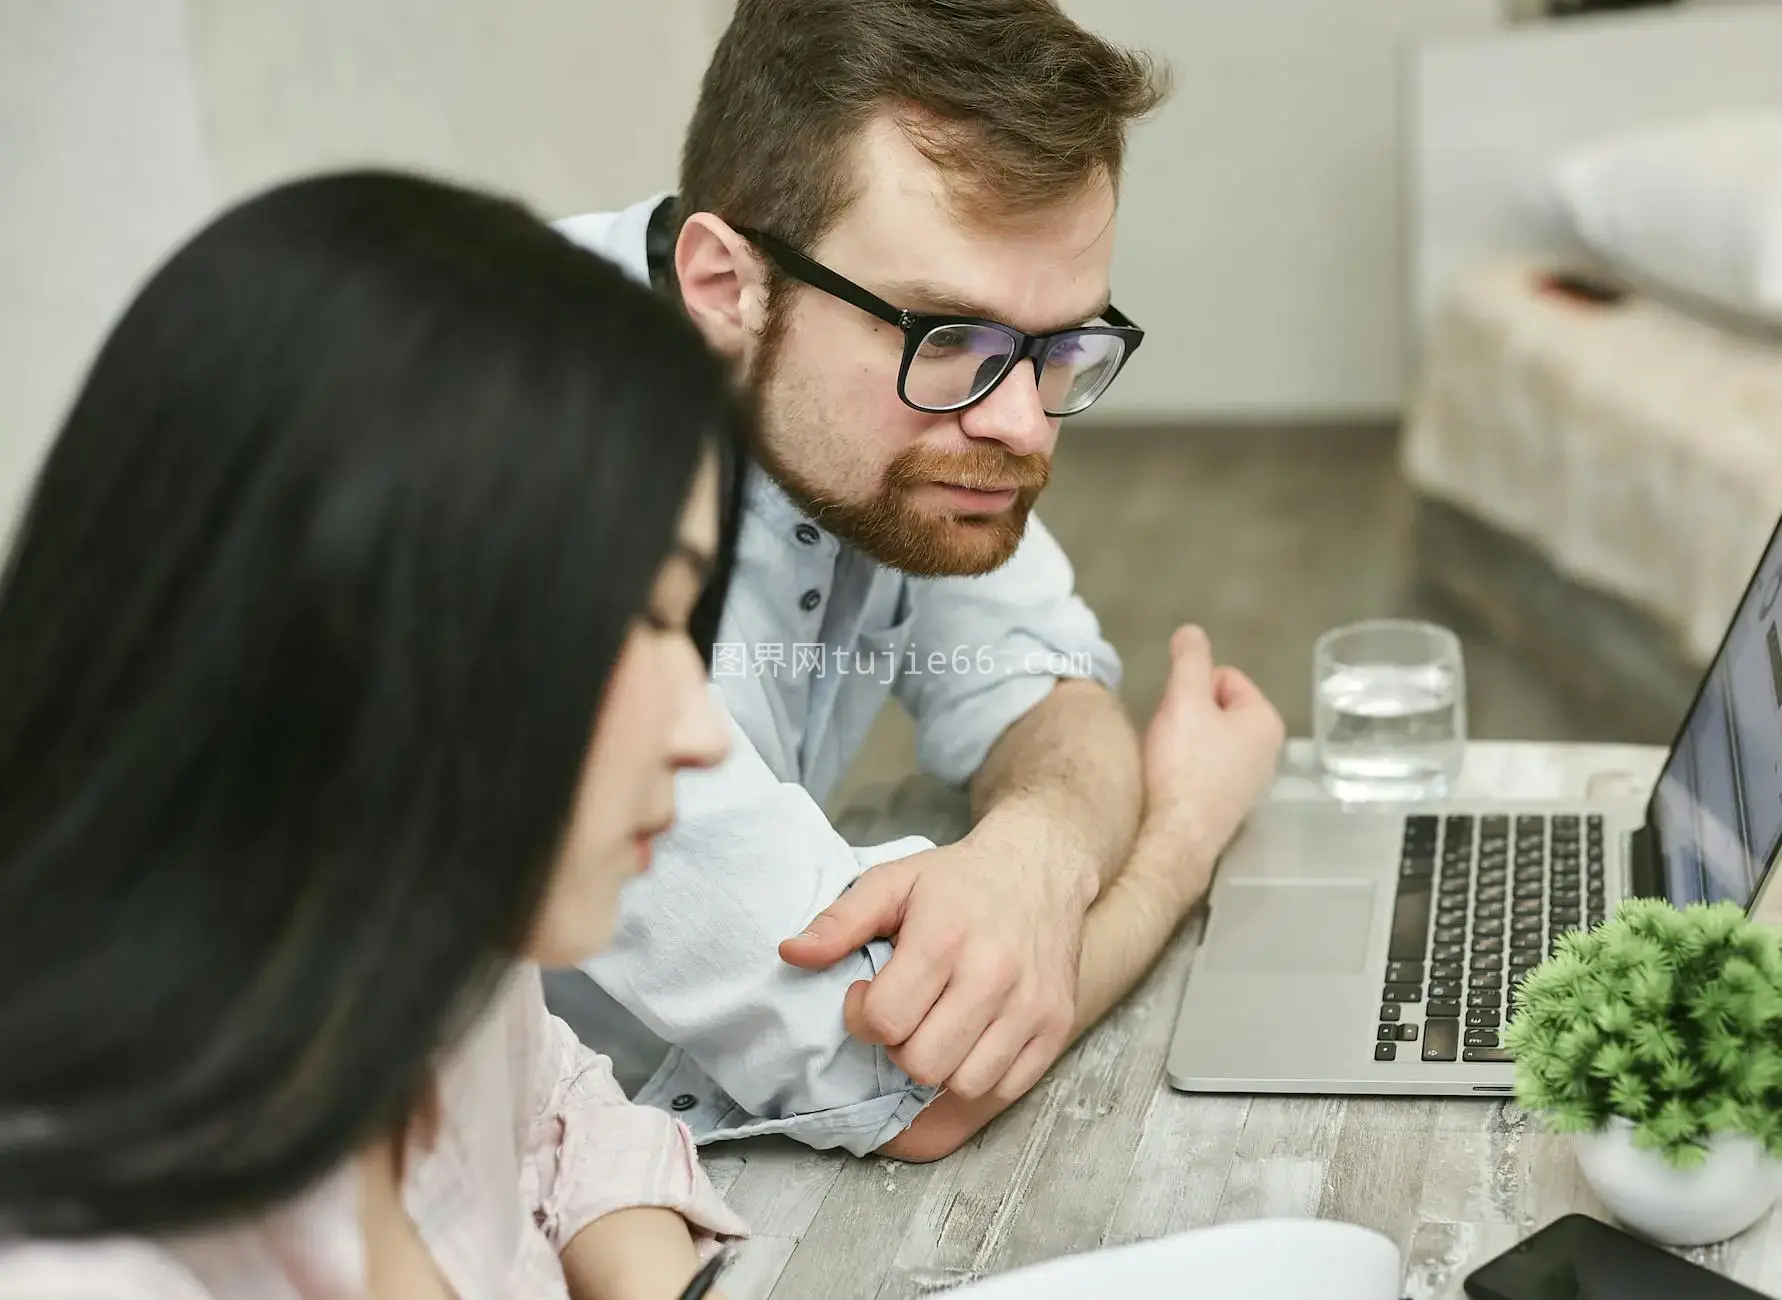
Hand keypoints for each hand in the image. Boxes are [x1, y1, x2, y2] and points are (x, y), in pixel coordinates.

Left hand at [778, 834, 1083, 1102]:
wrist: (1039, 866)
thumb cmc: (957, 880)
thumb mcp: (893, 882)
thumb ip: (839, 921)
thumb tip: (791, 955)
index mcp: (944, 937)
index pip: (886, 1021)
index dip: (863, 1017)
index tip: (869, 995)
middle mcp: (993, 974)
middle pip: (923, 1062)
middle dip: (899, 1047)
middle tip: (904, 1014)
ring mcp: (1030, 1003)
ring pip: (965, 1084)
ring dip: (940, 1065)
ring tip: (936, 1026)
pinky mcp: (1056, 1023)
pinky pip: (1007, 1087)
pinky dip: (979, 1074)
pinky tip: (968, 1038)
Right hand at [1134, 625, 1284, 909]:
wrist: (1173, 840)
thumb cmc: (1182, 768)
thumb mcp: (1184, 700)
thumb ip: (1190, 660)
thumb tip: (1192, 631)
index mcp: (1265, 722)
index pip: (1224, 676)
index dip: (1191, 686)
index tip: (1174, 711)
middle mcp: (1267, 753)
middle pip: (1216, 708)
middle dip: (1187, 714)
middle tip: (1168, 736)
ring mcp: (1249, 783)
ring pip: (1207, 740)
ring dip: (1183, 743)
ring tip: (1166, 761)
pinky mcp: (1227, 807)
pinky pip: (1202, 770)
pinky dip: (1184, 770)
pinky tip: (1169, 784)